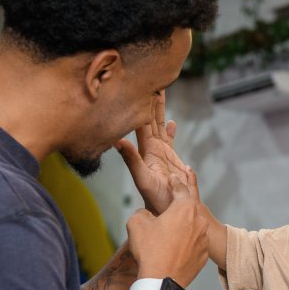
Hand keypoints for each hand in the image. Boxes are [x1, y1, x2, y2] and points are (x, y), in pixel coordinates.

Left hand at [117, 91, 189, 214]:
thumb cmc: (156, 198)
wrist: (168, 211)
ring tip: (160, 92)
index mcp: (145, 148)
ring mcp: (160, 152)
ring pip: (159, 125)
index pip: (141, 120)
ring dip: (159, 109)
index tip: (140, 84)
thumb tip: (116, 141)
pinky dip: (170, 131)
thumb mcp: (142, 178)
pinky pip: (169, 141)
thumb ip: (131, 159)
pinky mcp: (169, 159)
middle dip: (150, 99)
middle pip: (150, 117)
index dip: (141, 103)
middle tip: (151, 78)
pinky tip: (172, 122)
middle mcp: (151, 147)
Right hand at [126, 168, 208, 285]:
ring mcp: (203, 238)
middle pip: (189, 208)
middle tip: (172, 204)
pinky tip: (176, 248)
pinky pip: (195, 243)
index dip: (174, 182)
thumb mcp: (136, 224)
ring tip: (171, 232)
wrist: (161, 281)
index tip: (172, 178)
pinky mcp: (203, 254)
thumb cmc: (150, 251)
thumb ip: (142, 212)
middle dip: (179, 206)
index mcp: (185, 209)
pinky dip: (187, 243)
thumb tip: (146, 215)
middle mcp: (199, 221)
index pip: (180, 189)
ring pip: (193, 226)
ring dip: (184, 226)